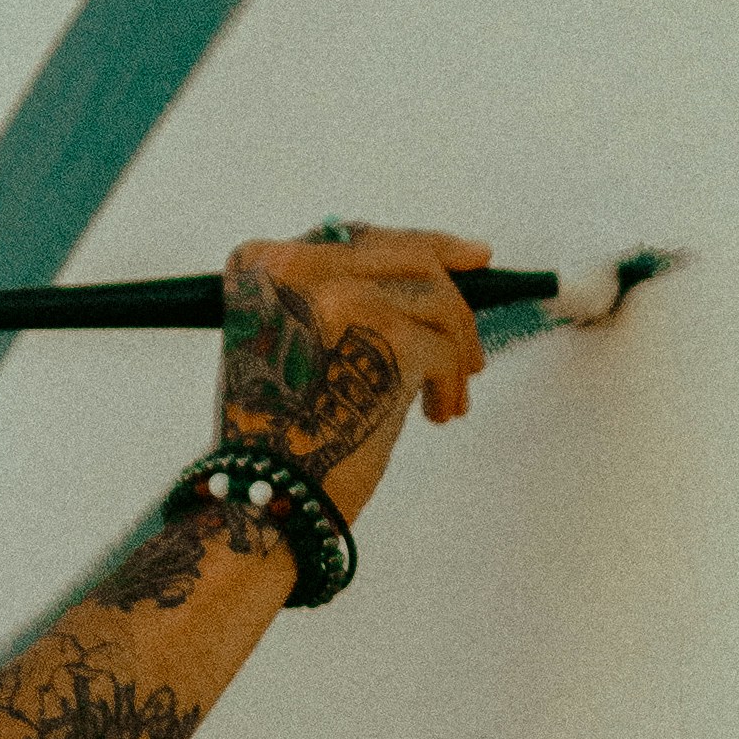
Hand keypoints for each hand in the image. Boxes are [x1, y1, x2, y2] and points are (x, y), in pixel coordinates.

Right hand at [217, 226, 492, 519]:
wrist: (268, 500)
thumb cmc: (275, 441)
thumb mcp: (284, 347)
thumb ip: (331, 303)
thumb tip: (417, 283)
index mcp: (265, 266)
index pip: (357, 238)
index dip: (418, 247)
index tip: (462, 257)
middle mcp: (300, 270)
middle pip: (407, 257)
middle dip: (455, 296)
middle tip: (473, 341)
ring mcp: (346, 298)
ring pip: (437, 301)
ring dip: (457, 350)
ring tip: (451, 394)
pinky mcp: (388, 340)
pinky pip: (444, 348)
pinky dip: (450, 384)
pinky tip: (438, 414)